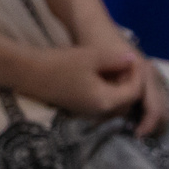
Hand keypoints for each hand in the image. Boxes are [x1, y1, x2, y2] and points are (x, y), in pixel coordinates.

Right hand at [26, 42, 148, 122]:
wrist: (32, 74)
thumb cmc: (62, 64)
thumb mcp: (91, 57)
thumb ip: (115, 60)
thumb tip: (132, 60)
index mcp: (106, 100)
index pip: (134, 92)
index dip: (137, 75)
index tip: (133, 58)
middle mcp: (101, 111)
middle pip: (128, 102)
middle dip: (132, 84)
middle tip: (128, 64)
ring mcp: (90, 112)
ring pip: (117, 104)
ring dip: (121, 89)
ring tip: (118, 69)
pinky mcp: (82, 108)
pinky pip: (105, 103)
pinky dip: (110, 92)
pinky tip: (104, 76)